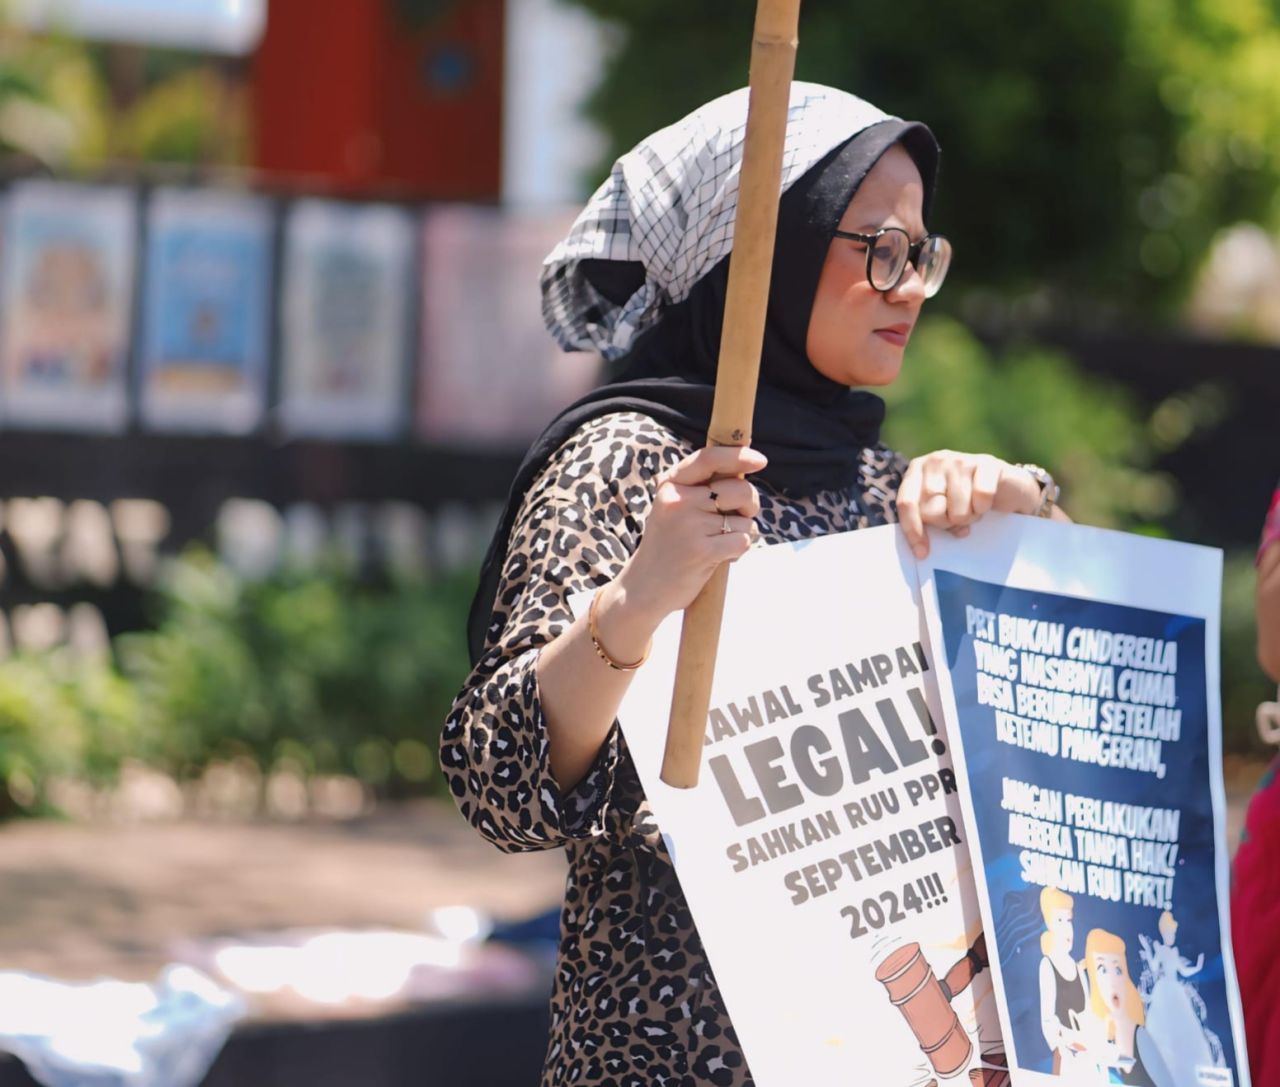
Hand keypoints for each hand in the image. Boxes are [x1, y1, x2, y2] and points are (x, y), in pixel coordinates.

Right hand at [607, 445, 765, 634]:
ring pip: (745, 520)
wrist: (644, 588)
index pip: (709, 459)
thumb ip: (701, 490)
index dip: (738, 456)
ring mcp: (690, 525)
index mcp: (670, 485)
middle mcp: (679, 500)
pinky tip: (720, 558)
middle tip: (736, 520)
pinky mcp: (702, 550)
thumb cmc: (668, 546)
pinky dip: (739, 551)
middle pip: (738, 490)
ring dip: (741, 534)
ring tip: (717, 545)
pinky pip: (743, 540)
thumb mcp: (674, 509)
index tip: (760, 460)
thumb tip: (744, 474)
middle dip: (749, 505)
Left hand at [897, 450, 1043, 558]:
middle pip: (931, 511)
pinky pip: (981, 498)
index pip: (906, 503)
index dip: (913, 530)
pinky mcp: (987, 463)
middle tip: (957, 519)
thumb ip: (926, 521)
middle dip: (946, 523)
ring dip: (968, 518)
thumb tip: (921, 549)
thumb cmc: (967, 503)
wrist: (1009, 489)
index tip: (923, 554)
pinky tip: (986, 503)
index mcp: (917, 470)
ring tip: (973, 509)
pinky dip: (984, 507)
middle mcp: (936, 460)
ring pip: (957, 510)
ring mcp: (961, 459)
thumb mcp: (940, 511)